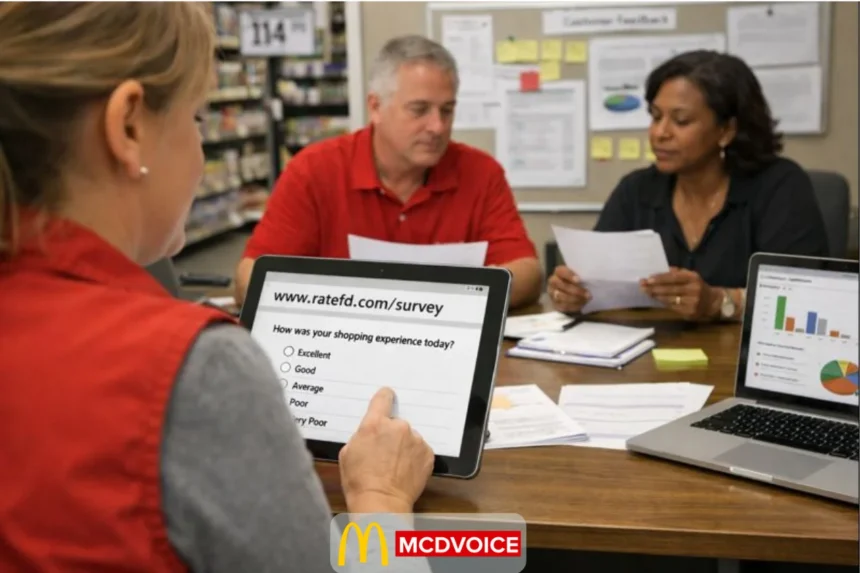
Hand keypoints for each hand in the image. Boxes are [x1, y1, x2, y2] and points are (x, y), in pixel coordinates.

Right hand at [339, 387, 433, 513]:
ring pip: (409, 437)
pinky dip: (414, 457)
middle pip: (396, 423)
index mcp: (375, 423)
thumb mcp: (348, 452)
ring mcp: (415, 440)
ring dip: (404, 446)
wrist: (381, 503)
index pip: (383, 397)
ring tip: (395, 466)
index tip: (387, 399)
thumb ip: (361, 435)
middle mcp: (398, 427)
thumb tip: (370, 432)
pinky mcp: (427, 453)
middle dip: (391, 434)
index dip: (384, 398)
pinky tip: (405, 470)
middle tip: (385, 452)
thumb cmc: (359, 481)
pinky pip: (420, 449)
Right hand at [547, 265, 590, 313]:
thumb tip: (590, 278)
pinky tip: (581, 305)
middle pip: (562, 286)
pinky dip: (573, 306)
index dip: (569, 276)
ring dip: (575, 299)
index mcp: (558, 271)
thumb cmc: (578, 280)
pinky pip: (562, 306)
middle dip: (576, 291)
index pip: (561, 272)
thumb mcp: (579, 275)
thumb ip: (582, 275)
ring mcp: (552, 293)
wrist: (572, 290)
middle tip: (588, 294)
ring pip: (561, 297)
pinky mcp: (555, 303)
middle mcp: (553, 281)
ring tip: (585, 300)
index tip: (579, 280)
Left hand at [640, 267, 717, 320]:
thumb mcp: (691, 276)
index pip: (674, 277)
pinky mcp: (689, 312)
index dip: (660, 278)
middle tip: (642, 286)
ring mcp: (692, 302)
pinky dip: (663, 302)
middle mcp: (694, 289)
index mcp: (693, 278)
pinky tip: (656, 299)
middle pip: (670, 289)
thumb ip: (678, 272)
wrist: (712, 302)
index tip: (648, 278)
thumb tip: (664, 269)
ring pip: (670, 299)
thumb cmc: (697, 286)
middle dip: (654, 287)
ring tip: (646, 292)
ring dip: (656, 296)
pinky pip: (672, 307)